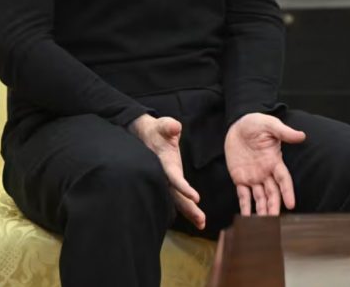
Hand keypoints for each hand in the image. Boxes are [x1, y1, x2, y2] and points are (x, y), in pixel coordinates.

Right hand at [129, 114, 205, 229]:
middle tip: (202, 222)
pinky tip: (195, 217)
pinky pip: (178, 197)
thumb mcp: (163, 126)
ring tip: (202, 224)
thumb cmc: (157, 130)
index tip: (196, 198)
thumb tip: (174, 127)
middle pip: (177, 196)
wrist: (146, 135)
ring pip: (177, 200)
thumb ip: (168, 127)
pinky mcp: (170, 181)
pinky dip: (186, 207)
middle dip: (189, 209)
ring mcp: (167, 180)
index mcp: (164, 164)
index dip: (184, 188)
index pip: (174, 178)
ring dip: (189, 212)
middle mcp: (165, 176)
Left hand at [225, 113, 305, 215]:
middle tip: (274, 221)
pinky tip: (245, 218)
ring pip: (259, 198)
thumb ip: (284, 132)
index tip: (291, 204)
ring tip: (262, 225)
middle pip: (272, 193)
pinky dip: (245, 206)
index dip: (287, 191)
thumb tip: (301, 135)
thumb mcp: (270, 125)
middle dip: (274, 206)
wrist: (237, 124)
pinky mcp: (240, 178)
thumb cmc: (256, 123)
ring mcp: (253, 177)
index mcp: (274, 161)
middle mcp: (265, 172)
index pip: (284, 179)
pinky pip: (243, 195)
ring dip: (261, 210)